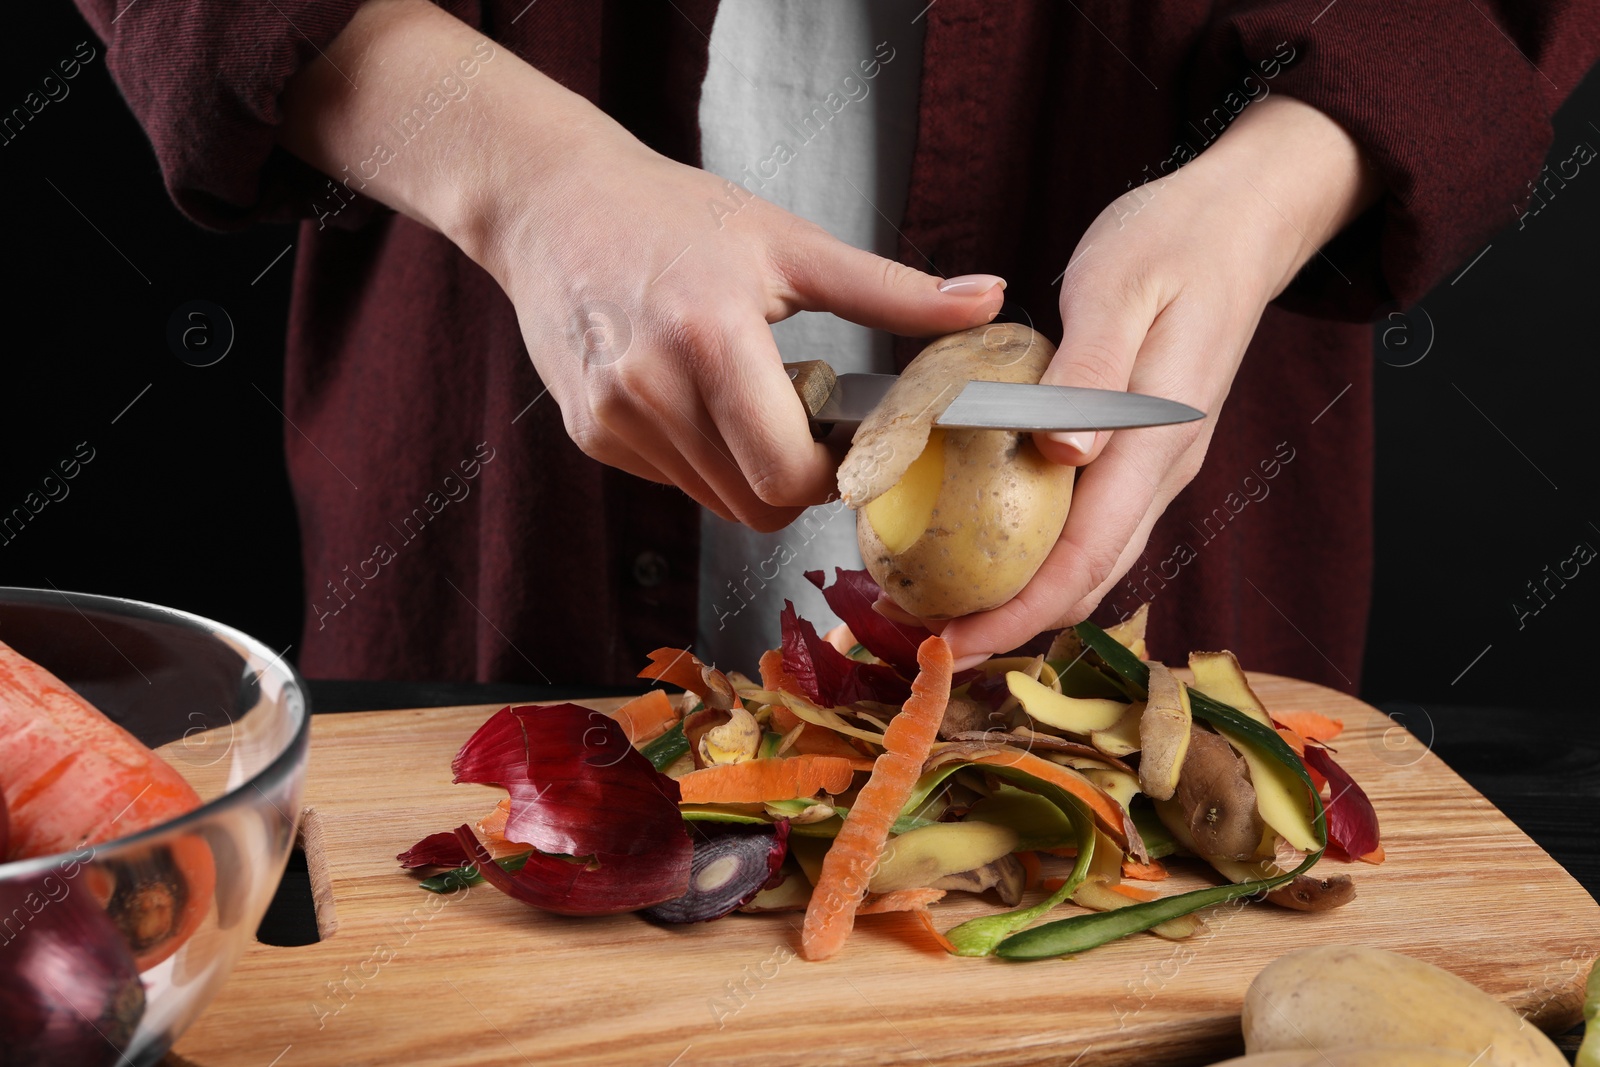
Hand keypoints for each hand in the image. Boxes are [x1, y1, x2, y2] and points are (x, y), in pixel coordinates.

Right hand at [280, 0, 1005, 531]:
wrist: (552, 204)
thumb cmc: (672, 213)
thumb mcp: (789, 243)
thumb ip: (891, 288)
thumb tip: (985, 299)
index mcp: (711, 339)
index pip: (788, 476)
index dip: (833, 475)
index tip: (847, 441)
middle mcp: (652, 390)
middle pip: (756, 506)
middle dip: (796, 480)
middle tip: (805, 420)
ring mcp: (614, 419)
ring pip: (714, 501)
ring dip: (748, 469)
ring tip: (746, 394)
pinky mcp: (591, 434)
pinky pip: (672, 479)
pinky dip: (700, 455)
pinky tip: (694, 393)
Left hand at [938, 95, 1380, 668]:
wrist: (1240, 224)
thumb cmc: (1173, 242)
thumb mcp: (1119, 286)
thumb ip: (1091, 369)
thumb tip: (1061, 455)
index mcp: (1157, 438)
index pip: (1087, 555)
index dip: (1020, 611)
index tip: (956, 643)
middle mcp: (1162, 469)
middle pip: (1089, 577)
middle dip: (1013, 623)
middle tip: (932, 645)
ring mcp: (1156, 466)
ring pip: (1092, 559)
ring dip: (1025, 597)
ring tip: (949, 610)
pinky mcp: (1140, 453)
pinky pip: (1090, 525)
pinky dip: (1038, 555)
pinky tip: (990, 549)